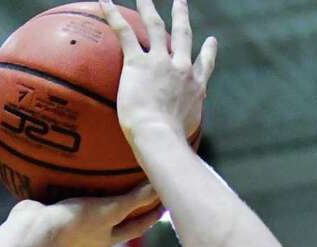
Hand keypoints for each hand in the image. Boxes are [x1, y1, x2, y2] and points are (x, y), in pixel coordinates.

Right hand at [35, 184, 163, 246]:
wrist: (34, 230)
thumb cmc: (75, 222)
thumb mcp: (110, 209)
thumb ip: (135, 200)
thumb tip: (161, 185)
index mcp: (107, 239)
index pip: (138, 226)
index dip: (153, 214)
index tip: (167, 199)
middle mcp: (92, 237)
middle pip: (119, 221)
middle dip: (133, 208)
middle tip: (145, 190)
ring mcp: (72, 229)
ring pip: (96, 211)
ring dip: (106, 199)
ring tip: (113, 180)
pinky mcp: (55, 217)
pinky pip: (74, 201)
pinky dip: (83, 190)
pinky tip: (80, 174)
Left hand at [99, 0, 215, 140]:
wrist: (160, 138)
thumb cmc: (170, 148)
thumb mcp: (185, 142)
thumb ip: (182, 141)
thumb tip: (178, 160)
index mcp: (194, 88)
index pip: (203, 66)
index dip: (208, 52)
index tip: (210, 42)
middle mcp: (180, 69)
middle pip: (182, 36)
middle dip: (181, 17)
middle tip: (180, 3)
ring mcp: (160, 63)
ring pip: (155, 27)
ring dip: (148, 9)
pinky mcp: (138, 63)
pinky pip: (125, 33)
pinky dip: (114, 16)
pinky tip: (105, 2)